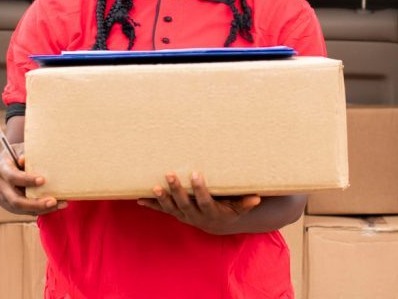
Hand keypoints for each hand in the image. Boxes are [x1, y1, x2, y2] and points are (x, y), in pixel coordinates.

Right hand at [0, 143, 65, 215]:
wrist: (2, 171)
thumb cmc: (14, 157)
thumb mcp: (17, 150)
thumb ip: (23, 153)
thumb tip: (25, 159)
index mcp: (3, 171)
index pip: (13, 177)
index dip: (27, 180)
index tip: (43, 180)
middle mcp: (3, 188)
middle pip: (16, 201)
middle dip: (35, 203)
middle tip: (53, 201)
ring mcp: (8, 199)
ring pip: (24, 209)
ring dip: (43, 209)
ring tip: (62, 204)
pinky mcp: (15, 207)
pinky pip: (29, 211)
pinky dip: (44, 210)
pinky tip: (59, 205)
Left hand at [137, 172, 260, 234]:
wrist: (217, 225)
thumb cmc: (230, 210)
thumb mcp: (239, 207)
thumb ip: (246, 202)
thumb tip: (258, 197)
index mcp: (211, 211)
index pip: (204, 199)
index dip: (199, 188)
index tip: (196, 173)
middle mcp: (195, 215)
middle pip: (184, 203)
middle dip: (176, 189)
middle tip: (170, 173)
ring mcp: (184, 216)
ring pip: (171, 208)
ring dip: (162, 198)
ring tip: (155, 187)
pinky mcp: (176, 214)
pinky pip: (162, 210)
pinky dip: (151, 205)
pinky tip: (139, 199)